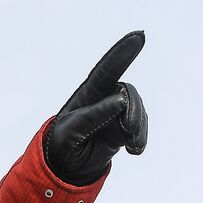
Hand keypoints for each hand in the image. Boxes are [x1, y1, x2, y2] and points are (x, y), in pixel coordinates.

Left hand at [44, 31, 147, 184]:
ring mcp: (116, 112)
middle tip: (127, 130)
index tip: (139, 36)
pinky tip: (133, 149)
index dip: (122, 52)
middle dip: (133, 111)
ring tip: (129, 145)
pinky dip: (139, 138)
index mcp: (88, 94)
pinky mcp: (124, 127)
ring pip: (137, 111)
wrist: (67, 166)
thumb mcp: (71, 131)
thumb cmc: (62, 143)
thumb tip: (120, 100)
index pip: (106, 70)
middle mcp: (104, 98)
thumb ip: (94, 114)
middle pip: (128, 94)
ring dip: (137, 128)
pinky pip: (139, 128)